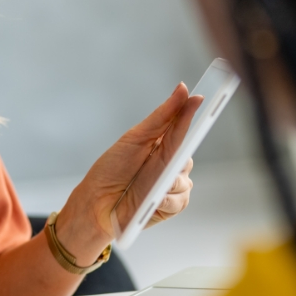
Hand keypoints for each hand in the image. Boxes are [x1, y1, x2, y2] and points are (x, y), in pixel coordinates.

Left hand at [52, 85, 202, 265]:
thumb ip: (162, 116)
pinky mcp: (171, 206)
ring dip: (169, 181)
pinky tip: (152, 200)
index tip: (199, 99)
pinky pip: (181, 200)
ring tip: (147, 183)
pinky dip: (167, 200)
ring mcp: (171, 185)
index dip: (191, 113)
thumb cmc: (111, 170)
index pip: (181, 126)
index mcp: (161, 144)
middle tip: (164, 156)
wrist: (96, 204)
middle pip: (187, 153)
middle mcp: (169, 164)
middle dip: (178, 155)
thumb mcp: (135, 138)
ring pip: (185, 179)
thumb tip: (183, 89)